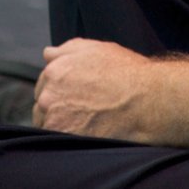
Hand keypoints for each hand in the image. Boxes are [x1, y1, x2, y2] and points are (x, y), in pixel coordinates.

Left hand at [33, 38, 162, 142]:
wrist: (145, 100)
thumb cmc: (127, 73)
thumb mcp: (98, 49)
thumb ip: (68, 49)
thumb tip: (48, 54)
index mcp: (55, 70)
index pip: (44, 83)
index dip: (60, 89)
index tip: (76, 94)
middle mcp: (49, 93)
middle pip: (43, 105)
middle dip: (58, 106)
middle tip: (83, 109)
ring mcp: (53, 116)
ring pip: (47, 124)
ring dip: (60, 124)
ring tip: (86, 122)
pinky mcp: (62, 136)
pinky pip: (55, 139)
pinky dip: (67, 138)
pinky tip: (86, 132)